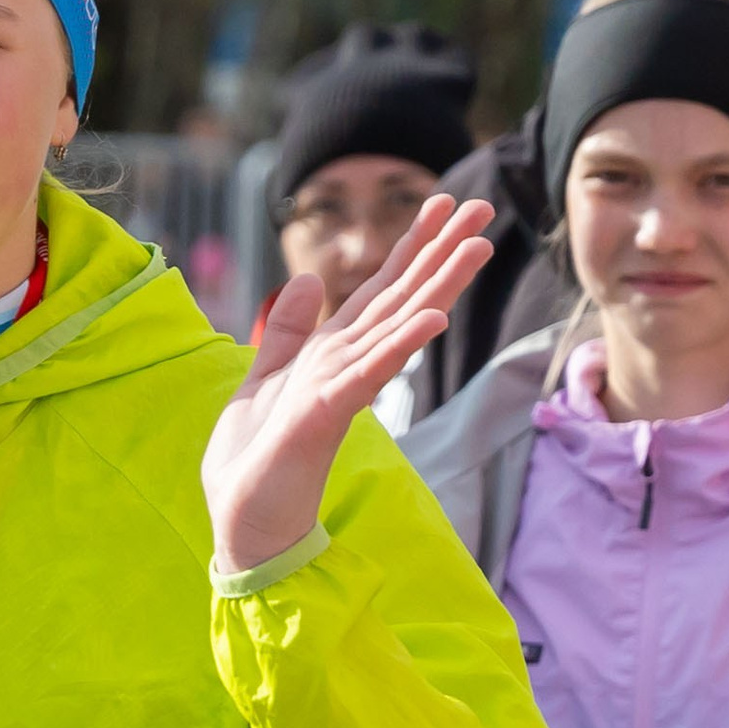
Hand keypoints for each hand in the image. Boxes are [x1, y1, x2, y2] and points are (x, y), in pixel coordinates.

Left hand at [203, 194, 493, 574]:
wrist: (244, 525)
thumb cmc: (257, 462)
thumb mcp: (264, 379)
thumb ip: (287, 332)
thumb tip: (309, 279)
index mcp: (333, 354)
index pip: (380, 290)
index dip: (412, 245)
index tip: (444, 202)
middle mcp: (347, 366)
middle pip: (402, 298)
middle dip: (440, 252)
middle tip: (484, 206)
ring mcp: (341, 390)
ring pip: (396, 326)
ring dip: (437, 286)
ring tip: (479, 245)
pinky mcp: (324, 417)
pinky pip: (367, 375)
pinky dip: (399, 346)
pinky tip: (433, 319)